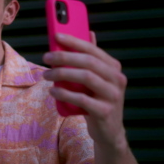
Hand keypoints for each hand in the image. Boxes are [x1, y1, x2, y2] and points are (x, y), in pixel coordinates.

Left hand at [42, 32, 127, 148]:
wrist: (108, 131)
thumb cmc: (97, 100)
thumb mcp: (95, 78)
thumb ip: (91, 58)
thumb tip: (88, 32)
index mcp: (113, 68)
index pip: (93, 49)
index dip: (74, 41)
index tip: (56, 35)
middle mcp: (117, 79)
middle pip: (88, 62)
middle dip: (65, 56)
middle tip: (46, 57)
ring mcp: (113, 96)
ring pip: (86, 77)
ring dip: (62, 74)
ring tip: (46, 75)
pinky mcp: (105, 112)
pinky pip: (82, 99)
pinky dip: (65, 94)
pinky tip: (53, 91)